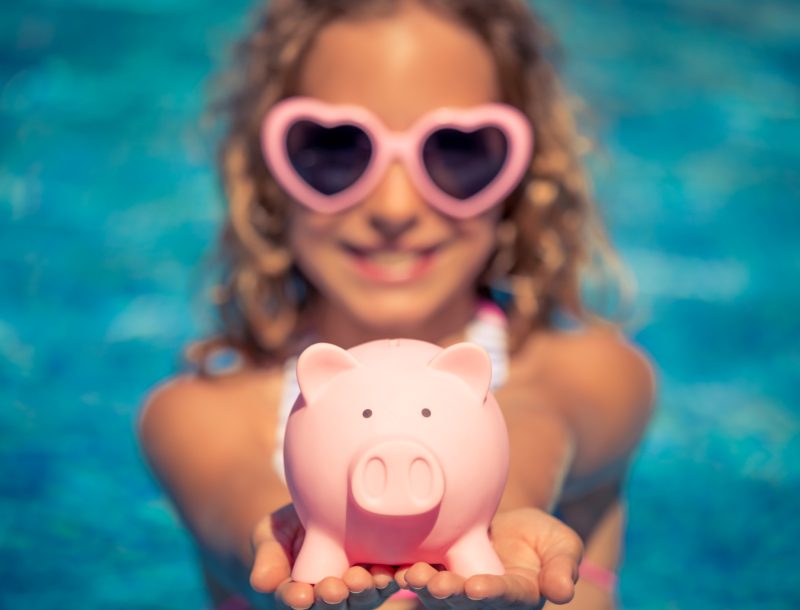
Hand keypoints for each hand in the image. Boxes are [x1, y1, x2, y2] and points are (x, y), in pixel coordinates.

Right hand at [250, 504, 399, 609]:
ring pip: (362, 598)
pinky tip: (392, 571)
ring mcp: (357, 589)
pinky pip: (389, 580)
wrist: (317, 515)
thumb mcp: (271, 536)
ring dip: (364, 591)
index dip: (295, 600)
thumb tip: (262, 583)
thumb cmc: (288, 529)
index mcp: (296, 594)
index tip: (298, 595)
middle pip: (331, 605)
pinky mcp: (381, 574)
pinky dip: (392, 578)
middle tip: (332, 589)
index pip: (294, 601)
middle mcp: (328, 598)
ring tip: (361, 579)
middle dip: (332, 598)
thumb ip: (269, 558)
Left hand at [395, 508, 581, 609]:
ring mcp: (458, 589)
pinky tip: (394, 566)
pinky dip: (407, 574)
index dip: (491, 593)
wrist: (510, 525)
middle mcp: (485, 599)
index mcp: (517, 596)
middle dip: (450, 593)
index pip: (504, 596)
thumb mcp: (562, 545)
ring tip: (412, 574)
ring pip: (438, 594)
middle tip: (435, 583)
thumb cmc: (541, 537)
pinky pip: (421, 577)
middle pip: (465, 601)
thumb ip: (562, 566)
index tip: (477, 587)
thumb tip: (562, 592)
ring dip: (423, 586)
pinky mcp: (438, 572)